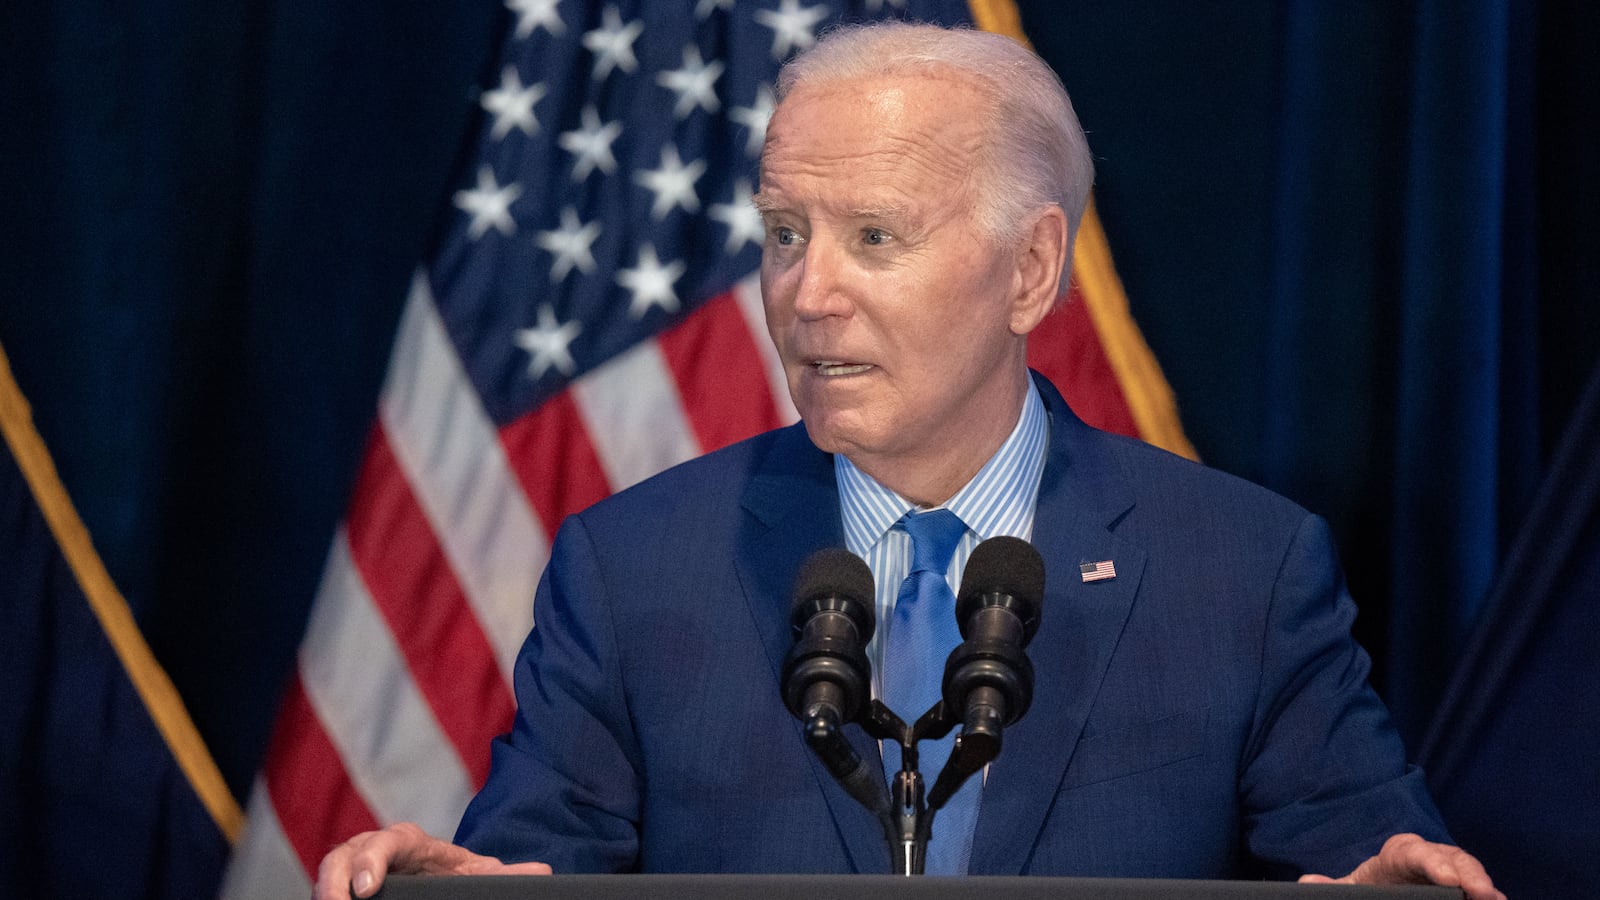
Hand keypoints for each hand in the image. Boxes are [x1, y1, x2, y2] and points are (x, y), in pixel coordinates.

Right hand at [313, 822, 551, 899]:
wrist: (441, 877)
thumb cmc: (457, 874)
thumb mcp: (480, 873)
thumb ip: (505, 875)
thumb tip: (542, 872)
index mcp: (411, 842)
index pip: (388, 840)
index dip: (373, 860)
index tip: (368, 889)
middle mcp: (376, 849)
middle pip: (344, 853)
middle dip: (335, 880)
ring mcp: (355, 866)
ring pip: (330, 871)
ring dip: (324, 891)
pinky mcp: (345, 886)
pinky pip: (328, 890)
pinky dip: (325, 898)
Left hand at [1298, 833, 1502, 899]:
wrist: (1387, 885)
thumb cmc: (1373, 883)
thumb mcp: (1351, 884)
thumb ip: (1331, 884)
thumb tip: (1305, 882)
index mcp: (1400, 853)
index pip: (1415, 851)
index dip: (1433, 862)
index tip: (1447, 879)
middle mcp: (1431, 858)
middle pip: (1453, 859)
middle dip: (1470, 874)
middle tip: (1485, 894)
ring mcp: (1451, 872)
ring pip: (1470, 873)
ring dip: (1484, 885)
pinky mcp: (1462, 888)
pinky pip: (1478, 890)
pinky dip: (1487, 895)